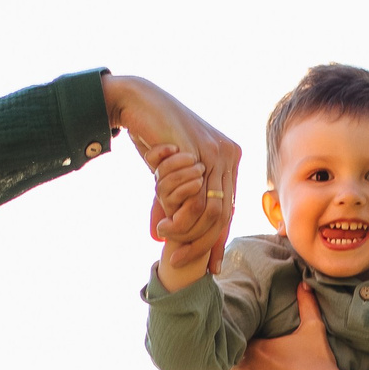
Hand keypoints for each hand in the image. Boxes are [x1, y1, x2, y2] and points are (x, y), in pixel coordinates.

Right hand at [104, 75, 239, 256]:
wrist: (139, 103)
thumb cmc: (151, 134)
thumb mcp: (164, 175)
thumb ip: (167, 202)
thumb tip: (156, 232)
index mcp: (227, 158)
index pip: (229, 208)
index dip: (218, 239)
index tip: (211, 266)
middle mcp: (229, 156)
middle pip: (224, 213)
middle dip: (204, 244)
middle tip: (180, 261)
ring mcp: (217, 153)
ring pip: (213, 210)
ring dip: (189, 234)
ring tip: (168, 245)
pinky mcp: (201, 152)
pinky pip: (197, 198)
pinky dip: (182, 219)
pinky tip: (166, 228)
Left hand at [186, 283, 352, 369]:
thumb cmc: (319, 363)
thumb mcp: (313, 329)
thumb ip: (307, 305)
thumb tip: (304, 282)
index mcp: (257, 351)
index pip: (233, 343)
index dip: (221, 340)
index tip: (207, 336)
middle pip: (223, 369)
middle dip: (210, 367)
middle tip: (192, 365)